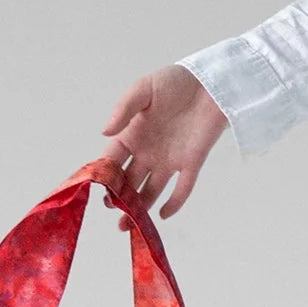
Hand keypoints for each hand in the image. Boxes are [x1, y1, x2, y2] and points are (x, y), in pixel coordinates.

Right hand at [100, 64, 227, 223]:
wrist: (210, 81)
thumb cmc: (175, 81)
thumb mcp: (143, 89)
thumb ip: (123, 110)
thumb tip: (104, 132)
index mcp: (132, 134)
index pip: (113, 159)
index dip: (104, 174)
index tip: (96, 188)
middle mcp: (148, 151)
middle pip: (129, 181)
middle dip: (119, 198)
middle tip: (112, 210)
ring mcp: (170, 159)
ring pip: (151, 189)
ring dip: (140, 207)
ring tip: (129, 224)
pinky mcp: (192, 162)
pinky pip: (183, 187)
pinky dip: (175, 202)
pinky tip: (163, 215)